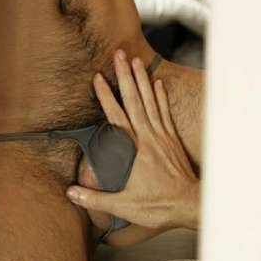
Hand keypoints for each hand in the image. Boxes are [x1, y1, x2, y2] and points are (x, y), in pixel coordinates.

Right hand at [67, 50, 199, 232]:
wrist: (191, 206)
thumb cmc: (160, 207)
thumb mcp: (124, 206)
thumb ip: (95, 199)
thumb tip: (70, 193)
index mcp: (136, 149)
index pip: (117, 116)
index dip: (106, 96)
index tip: (98, 78)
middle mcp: (150, 137)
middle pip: (135, 100)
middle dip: (125, 76)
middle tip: (119, 54)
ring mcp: (163, 136)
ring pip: (151, 101)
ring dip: (142, 80)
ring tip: (135, 61)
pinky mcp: (172, 140)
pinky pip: (165, 112)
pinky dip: (161, 97)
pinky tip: (157, 84)